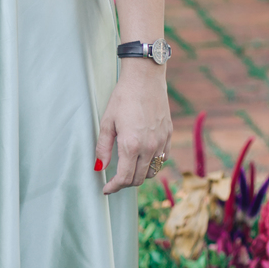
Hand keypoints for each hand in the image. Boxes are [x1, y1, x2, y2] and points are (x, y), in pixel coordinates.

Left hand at [95, 65, 172, 194]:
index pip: (124, 178)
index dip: (114, 187)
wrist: (145, 78)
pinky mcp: (168, 135)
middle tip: (114, 180)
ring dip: (139, 175)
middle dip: (124, 183)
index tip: (106, 189)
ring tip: (128, 169)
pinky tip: (143, 158)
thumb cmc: (123, 97)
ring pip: (152, 171)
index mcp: (131, 145)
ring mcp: (161, 142)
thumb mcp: (107, 121)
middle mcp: (149, 147)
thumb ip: (103, 147)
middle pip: (138, 178)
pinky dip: (153, 164)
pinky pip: (163, 159)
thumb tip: (100, 167)